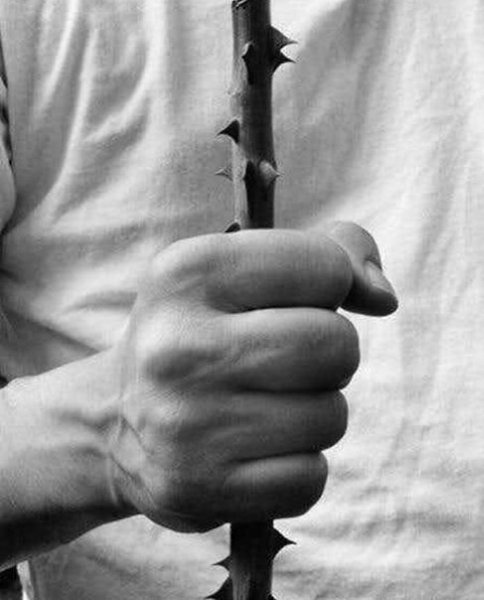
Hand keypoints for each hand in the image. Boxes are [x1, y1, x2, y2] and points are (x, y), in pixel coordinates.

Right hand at [106, 225, 396, 531]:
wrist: (115, 417)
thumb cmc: (199, 333)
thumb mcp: (239, 270)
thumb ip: (328, 254)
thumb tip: (383, 298)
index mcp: (187, 273)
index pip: (325, 267)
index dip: (333, 284)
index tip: (302, 300)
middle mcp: (178, 346)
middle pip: (336, 346)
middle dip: (329, 353)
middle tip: (283, 361)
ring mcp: (186, 424)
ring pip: (330, 416)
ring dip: (314, 412)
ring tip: (262, 406)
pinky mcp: (199, 488)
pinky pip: (310, 478)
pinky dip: (298, 464)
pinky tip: (255, 451)